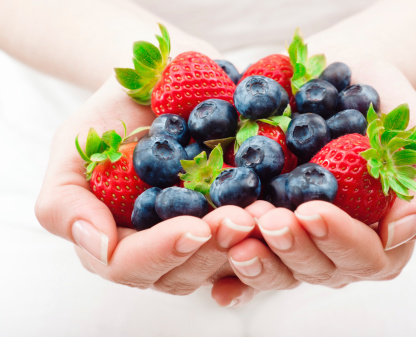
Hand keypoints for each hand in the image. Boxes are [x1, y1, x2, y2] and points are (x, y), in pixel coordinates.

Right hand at [34, 77, 254, 294]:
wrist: (159, 82)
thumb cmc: (113, 116)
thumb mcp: (75, 148)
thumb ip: (66, 202)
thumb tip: (98, 246)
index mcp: (118, 240)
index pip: (132, 266)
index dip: (163, 252)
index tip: (195, 226)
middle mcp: (161, 248)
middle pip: (185, 273)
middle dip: (215, 249)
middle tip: (242, 219)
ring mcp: (200, 238)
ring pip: (224, 265)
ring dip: (249, 246)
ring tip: (268, 215)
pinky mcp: (233, 220)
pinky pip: (255, 241)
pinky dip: (270, 235)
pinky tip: (283, 214)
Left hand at [224, 61, 415, 289]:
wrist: (346, 79)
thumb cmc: (393, 113)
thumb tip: (399, 232)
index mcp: (377, 240)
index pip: (363, 257)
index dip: (338, 240)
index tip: (313, 210)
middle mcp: (334, 249)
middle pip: (314, 269)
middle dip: (289, 247)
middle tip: (268, 217)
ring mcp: (296, 240)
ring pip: (275, 267)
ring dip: (254, 255)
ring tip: (234, 227)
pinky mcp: (262, 223)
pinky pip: (245, 250)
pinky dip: (224, 263)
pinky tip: (208, 262)